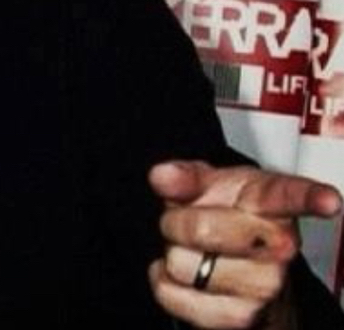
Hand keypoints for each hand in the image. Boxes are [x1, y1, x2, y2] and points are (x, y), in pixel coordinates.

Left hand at [148, 160, 341, 328]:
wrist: (239, 262)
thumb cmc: (227, 214)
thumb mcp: (207, 184)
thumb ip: (183, 176)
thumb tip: (163, 176)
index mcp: (270, 201)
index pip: (291, 195)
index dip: (311, 197)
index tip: (328, 201)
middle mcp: (277, 245)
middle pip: (201, 230)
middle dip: (176, 222)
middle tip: (186, 221)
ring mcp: (264, 286)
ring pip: (182, 264)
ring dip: (173, 254)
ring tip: (196, 250)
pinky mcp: (241, 318)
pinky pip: (171, 293)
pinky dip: (165, 281)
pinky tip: (190, 273)